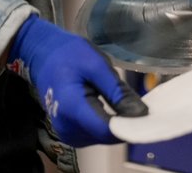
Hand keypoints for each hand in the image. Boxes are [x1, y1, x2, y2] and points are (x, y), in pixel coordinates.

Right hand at [7, 15, 146, 146]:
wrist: (43, 55)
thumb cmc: (69, 54)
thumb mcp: (97, 64)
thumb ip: (118, 91)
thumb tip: (141, 113)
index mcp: (72, 108)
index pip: (107, 130)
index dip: (130, 125)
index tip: (148, 114)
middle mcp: (67, 127)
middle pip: (106, 136)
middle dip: (126, 123)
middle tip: (139, 103)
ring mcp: (66, 133)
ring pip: (103, 138)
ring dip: (117, 124)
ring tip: (123, 102)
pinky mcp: (69, 133)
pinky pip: (95, 135)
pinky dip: (107, 125)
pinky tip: (112, 109)